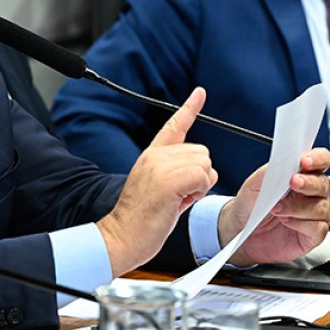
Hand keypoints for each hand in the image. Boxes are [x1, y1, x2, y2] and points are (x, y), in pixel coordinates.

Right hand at [97, 88, 217, 275]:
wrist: (120, 237)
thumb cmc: (140, 220)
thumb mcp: (161, 190)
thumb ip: (182, 176)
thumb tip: (209, 172)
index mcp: (151, 155)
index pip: (174, 126)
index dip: (190, 108)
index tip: (200, 92)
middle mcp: (155, 156)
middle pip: (202, 152)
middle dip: (199, 175)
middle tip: (180, 195)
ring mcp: (161, 167)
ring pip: (204, 164)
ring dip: (200, 185)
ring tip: (177, 200)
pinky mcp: (168, 181)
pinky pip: (202, 177)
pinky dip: (199, 192)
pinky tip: (181, 202)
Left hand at [218, 147, 329, 267]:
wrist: (240, 232)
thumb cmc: (250, 206)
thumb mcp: (253, 185)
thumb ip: (270, 172)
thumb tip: (284, 161)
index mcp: (300, 175)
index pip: (320, 161)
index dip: (317, 158)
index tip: (304, 161)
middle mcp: (310, 194)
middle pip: (323, 183)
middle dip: (308, 182)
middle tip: (293, 182)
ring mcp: (313, 214)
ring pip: (320, 207)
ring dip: (298, 207)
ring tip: (277, 209)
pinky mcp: (312, 235)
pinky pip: (318, 228)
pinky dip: (301, 224)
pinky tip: (286, 222)